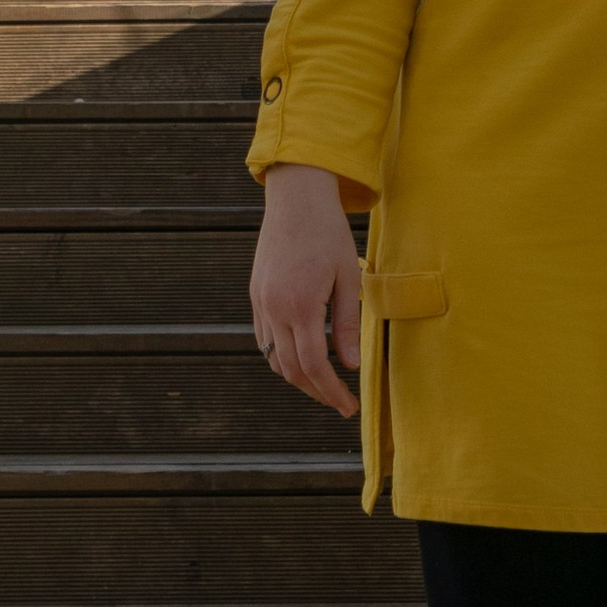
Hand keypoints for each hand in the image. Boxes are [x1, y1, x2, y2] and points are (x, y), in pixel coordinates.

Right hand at [249, 161, 362, 418]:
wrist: (295, 199)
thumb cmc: (329, 234)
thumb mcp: (348, 278)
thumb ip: (348, 325)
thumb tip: (350, 366)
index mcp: (301, 306)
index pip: (315, 366)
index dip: (331, 392)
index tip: (348, 407)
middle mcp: (275, 308)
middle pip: (291, 369)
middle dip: (316, 391)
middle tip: (340, 402)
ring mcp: (261, 302)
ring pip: (274, 357)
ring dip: (297, 376)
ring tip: (324, 382)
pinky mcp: (256, 295)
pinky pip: (264, 338)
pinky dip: (282, 355)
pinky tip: (303, 355)